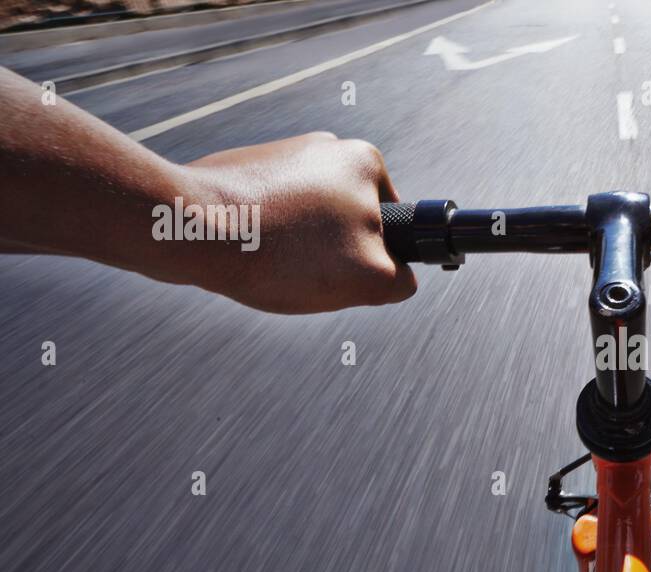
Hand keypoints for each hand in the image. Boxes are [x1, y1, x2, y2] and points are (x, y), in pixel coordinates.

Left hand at [180, 132, 414, 313]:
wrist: (185, 228)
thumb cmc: (279, 251)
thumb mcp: (367, 278)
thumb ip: (400, 279)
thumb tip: (396, 277)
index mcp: (366, 162)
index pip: (393, 230)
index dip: (373, 262)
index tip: (341, 270)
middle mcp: (327, 148)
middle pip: (351, 228)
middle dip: (333, 254)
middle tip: (303, 270)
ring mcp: (282, 156)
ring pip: (309, 226)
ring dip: (297, 250)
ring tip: (270, 261)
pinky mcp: (244, 172)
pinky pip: (272, 218)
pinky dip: (266, 239)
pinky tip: (246, 251)